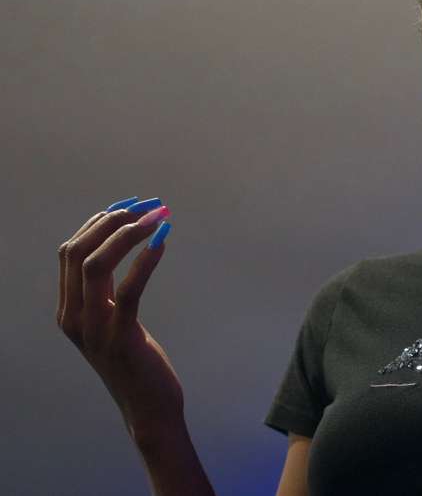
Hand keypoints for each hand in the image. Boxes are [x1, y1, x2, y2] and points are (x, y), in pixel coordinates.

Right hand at [56, 199, 182, 446]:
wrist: (147, 407)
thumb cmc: (137, 360)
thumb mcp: (112, 321)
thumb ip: (107, 290)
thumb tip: (121, 242)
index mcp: (69, 309)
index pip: (70, 251)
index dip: (98, 221)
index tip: (130, 204)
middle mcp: (73, 317)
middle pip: (77, 251)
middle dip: (112, 220)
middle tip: (147, 205)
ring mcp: (93, 329)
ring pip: (95, 265)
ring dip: (127, 233)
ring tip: (157, 216)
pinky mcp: (120, 338)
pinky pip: (128, 291)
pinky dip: (144, 261)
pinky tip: (162, 242)